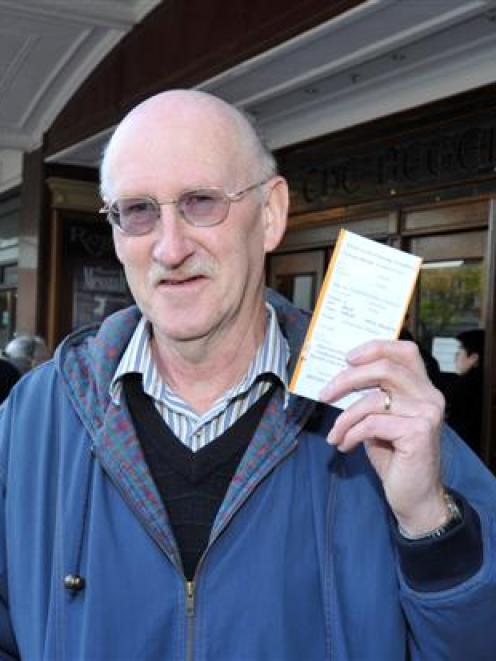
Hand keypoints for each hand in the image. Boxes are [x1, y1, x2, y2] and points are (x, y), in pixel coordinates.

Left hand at [320, 339, 447, 535]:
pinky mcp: (419, 432)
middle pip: (385, 368)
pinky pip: (372, 424)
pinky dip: (351, 434)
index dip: (375, 347)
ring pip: (373, 400)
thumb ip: (371, 396)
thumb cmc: (394, 456)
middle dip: (347, 379)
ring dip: (344, 418)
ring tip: (335, 435)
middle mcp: (430, 395)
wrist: (415, 496)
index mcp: (422, 387)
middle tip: (325, 393)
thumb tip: (339, 378)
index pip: (404, 351)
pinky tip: (344, 446)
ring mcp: (427, 412)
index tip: (348, 357)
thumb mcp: (379, 419)